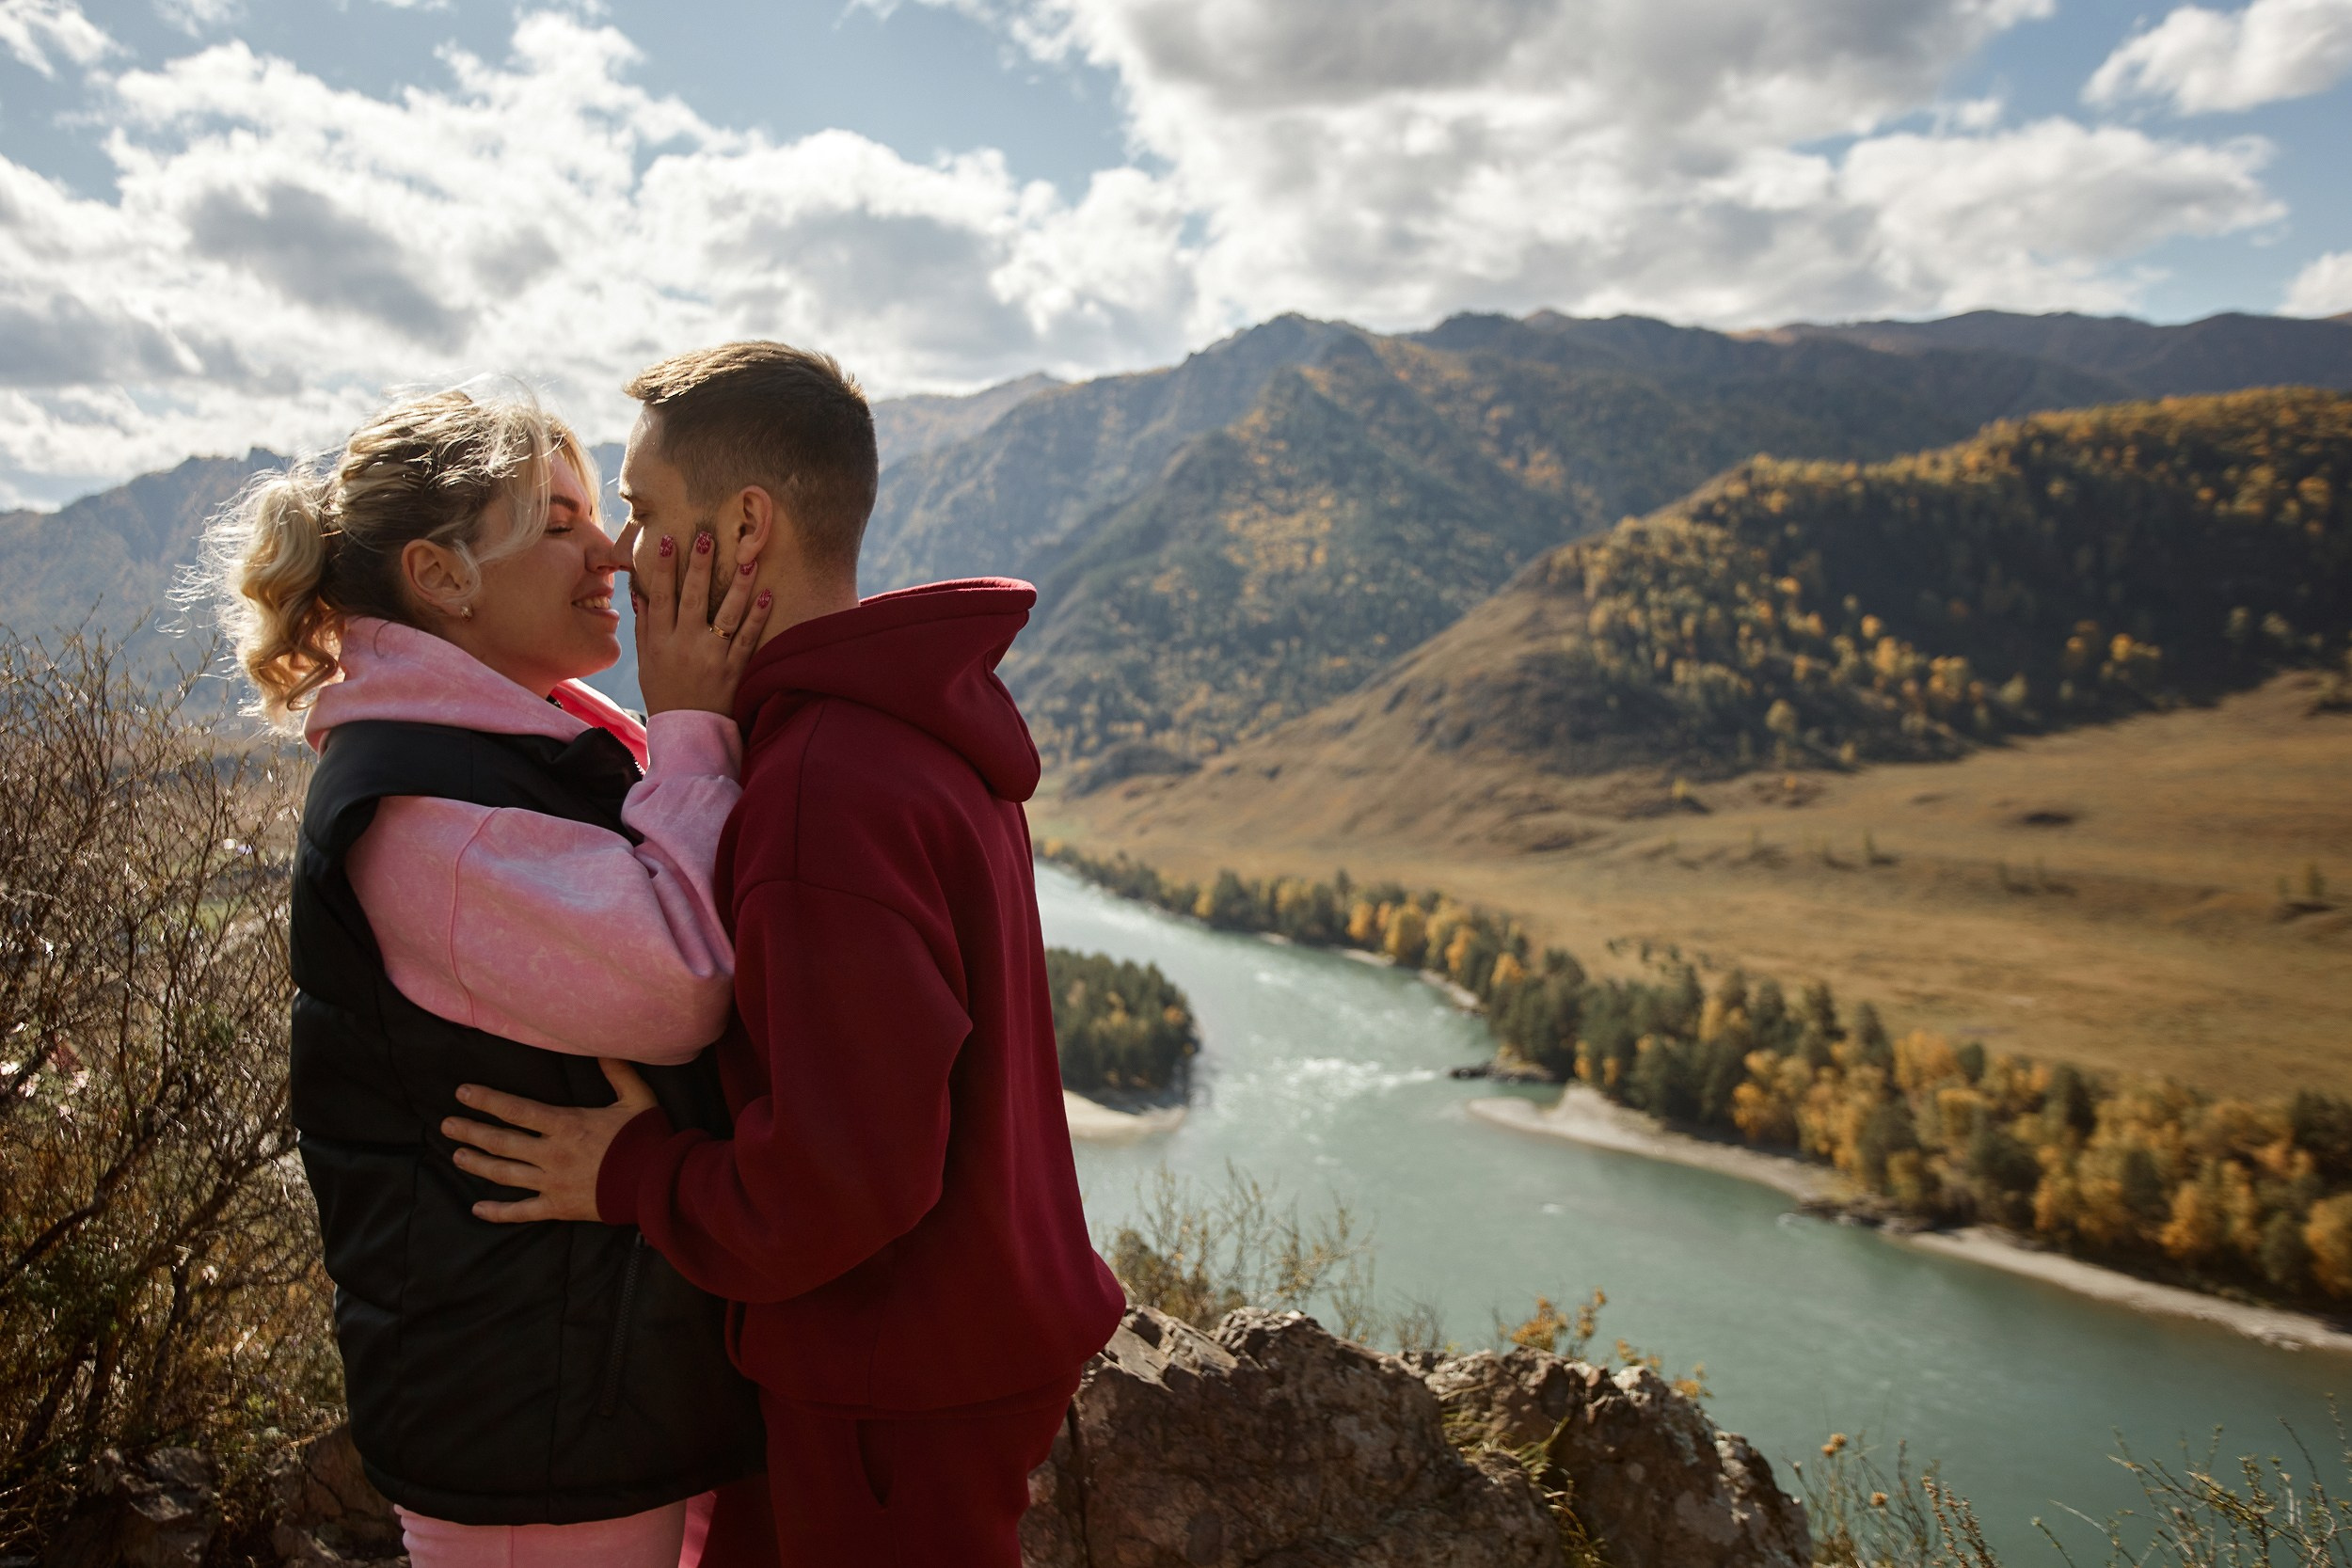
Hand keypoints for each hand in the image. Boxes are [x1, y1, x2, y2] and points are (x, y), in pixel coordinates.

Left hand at [444, 1059, 655, 1223]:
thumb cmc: (647, 1139)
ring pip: (504, 1174)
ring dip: (477, 1164)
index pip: (516, 1110)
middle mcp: (551, 1154)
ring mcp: (551, 1183)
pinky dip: (498, 1212)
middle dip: (471, 1132)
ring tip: (457, 1156)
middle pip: (501, 1142)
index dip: (487, 1100)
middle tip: (447, 1125)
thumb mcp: (636, 1098)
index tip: (463, 1093)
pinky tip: (477, 1208)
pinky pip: (521, 1211)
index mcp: (566, 1125)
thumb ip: (617, 1072)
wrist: (657, 1182)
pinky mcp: (557, 1207)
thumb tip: (603, 1046)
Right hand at [631, 528, 772, 715]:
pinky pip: (747, 639)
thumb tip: (640, 591)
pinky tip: (767, 595)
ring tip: (748, 559)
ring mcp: (711, 657)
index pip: (661, 596)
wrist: (687, 730)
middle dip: (699, 566)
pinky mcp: (734, 669)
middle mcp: (684, 645)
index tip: (668, 540)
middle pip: (693, 598)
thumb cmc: (665, 692)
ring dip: (738, 585)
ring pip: (725, 614)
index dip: (664, 568)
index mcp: (660, 641)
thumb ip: (644, 626)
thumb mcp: (646, 661)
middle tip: (708, 536)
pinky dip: (758, 617)